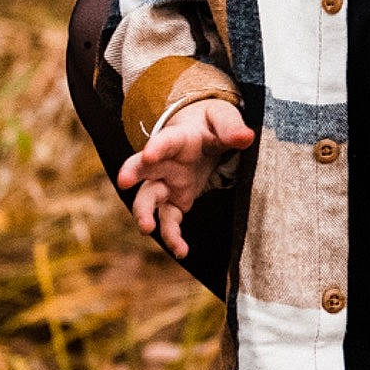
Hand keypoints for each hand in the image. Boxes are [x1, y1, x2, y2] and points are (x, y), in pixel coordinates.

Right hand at [114, 99, 254, 258]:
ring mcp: (167, 183)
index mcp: (179, 138)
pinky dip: (172, 236)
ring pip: (148, 199)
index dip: (157, 147)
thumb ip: (232, 128)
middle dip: (132, 173)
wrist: (203, 134)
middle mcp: (165, 162)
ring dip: (144, 213)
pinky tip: (181, 250)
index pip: (166, 141)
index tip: (149, 154)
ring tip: (146, 228)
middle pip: (142, 167)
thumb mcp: (223, 118)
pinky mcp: (175, 201)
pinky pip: (168, 220)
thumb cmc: (211, 124)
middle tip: (123, 180)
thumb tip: (246, 137)